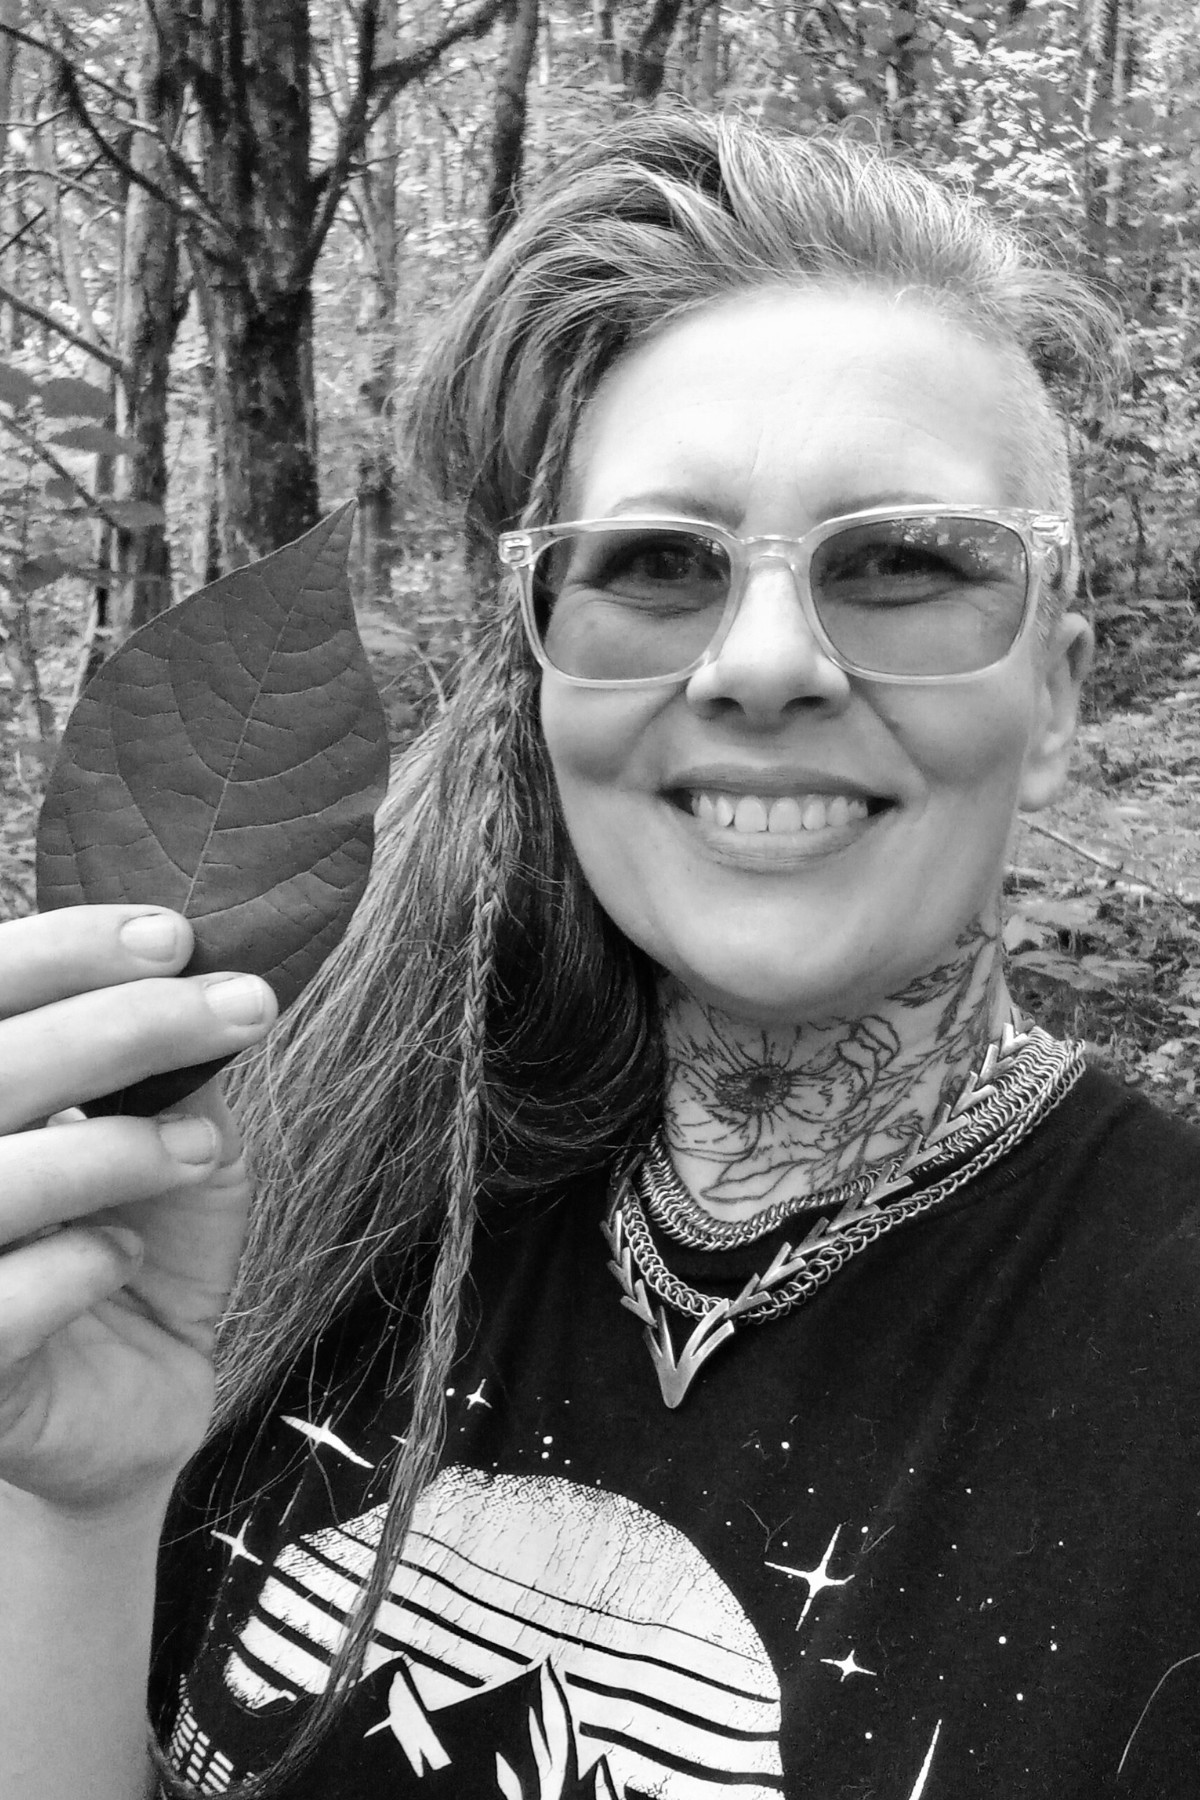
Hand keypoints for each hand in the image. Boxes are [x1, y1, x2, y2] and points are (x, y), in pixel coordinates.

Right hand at [0, 906, 276, 1514]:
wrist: (132, 1407)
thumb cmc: (137, 1249)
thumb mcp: (173, 1143)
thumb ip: (167, 1071)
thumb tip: (205, 970)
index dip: (60, 950)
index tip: (173, 935)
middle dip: (119, 1026)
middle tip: (238, 1008)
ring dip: (110, 1149)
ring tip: (200, 1149)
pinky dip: (75, 1269)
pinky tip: (124, 1261)